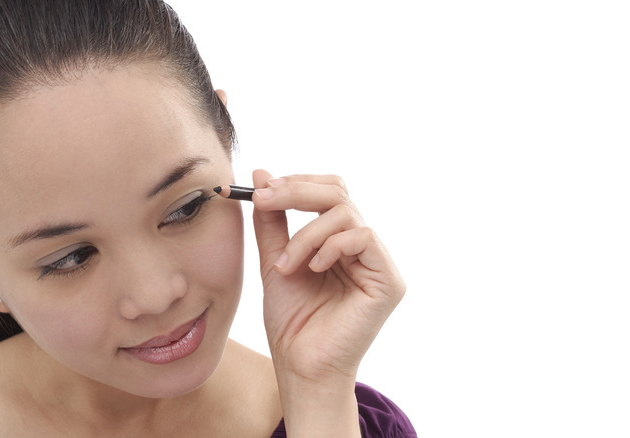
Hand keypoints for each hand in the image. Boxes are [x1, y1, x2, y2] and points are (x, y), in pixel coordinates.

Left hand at [251, 169, 405, 385]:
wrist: (300, 366)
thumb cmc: (291, 321)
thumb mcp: (275, 259)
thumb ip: (271, 220)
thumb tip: (261, 173)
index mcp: (340, 241)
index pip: (328, 192)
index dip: (297, 183)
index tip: (260, 189)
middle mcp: (363, 247)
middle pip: (339, 192)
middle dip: (297, 191)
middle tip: (263, 198)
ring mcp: (379, 263)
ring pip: (346, 213)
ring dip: (305, 233)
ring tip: (286, 264)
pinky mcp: (389, 281)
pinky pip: (363, 237)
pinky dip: (330, 246)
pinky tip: (312, 268)